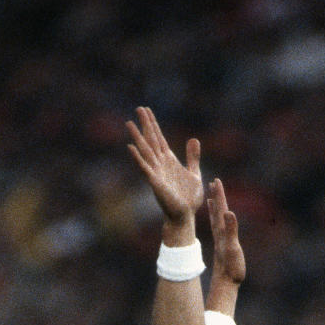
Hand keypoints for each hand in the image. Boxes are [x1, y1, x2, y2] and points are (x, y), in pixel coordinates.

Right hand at [126, 106, 203, 224]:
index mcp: (169, 161)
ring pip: (145, 150)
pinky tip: (130, 147)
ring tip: (129, 123)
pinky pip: (145, 167)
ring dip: (137, 137)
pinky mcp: (155, 182)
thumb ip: (192, 158)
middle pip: (151, 140)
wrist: (186, 216)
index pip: (159, 138)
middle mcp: (160, 164)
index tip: (147, 111)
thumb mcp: (194, 174)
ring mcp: (156, 172)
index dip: (153, 124)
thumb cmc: (189, 199)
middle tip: (138, 108)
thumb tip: (193, 139)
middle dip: (145, 124)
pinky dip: (138, 157)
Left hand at [208, 177, 244, 284]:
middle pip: (217, 211)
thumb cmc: (231, 268)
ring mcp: (220, 240)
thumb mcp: (233, 247)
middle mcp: (220, 234)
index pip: (220, 209)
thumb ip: (231, 229)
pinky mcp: (222, 247)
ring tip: (210, 198)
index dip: (219, 195)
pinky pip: (218, 230)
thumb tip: (229, 212)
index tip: (216, 180)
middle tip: (212, 182)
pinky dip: (216, 222)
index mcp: (222, 232)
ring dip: (214, 208)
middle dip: (216, 196)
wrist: (225, 284)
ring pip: (216, 220)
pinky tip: (216, 222)